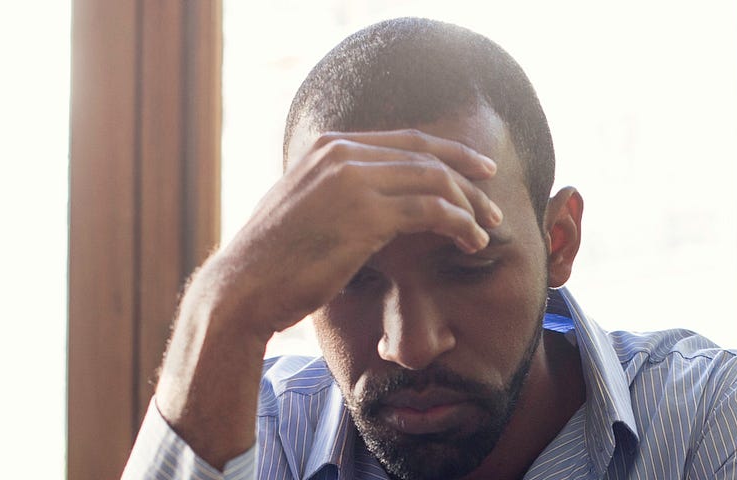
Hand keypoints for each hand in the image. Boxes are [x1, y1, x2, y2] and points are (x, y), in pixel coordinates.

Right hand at [146, 129, 502, 467]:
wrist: (244, 288)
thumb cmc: (275, 261)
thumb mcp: (306, 207)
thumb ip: (339, 191)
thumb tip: (381, 201)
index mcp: (328, 147)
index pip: (405, 139)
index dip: (449, 152)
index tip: (478, 170)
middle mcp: (342, 154)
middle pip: (426, 156)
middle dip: (468, 178)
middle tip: (493, 205)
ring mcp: (353, 180)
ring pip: (435, 181)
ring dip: (469, 206)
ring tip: (487, 230)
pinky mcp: (365, 214)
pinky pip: (432, 210)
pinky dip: (460, 224)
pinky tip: (471, 242)